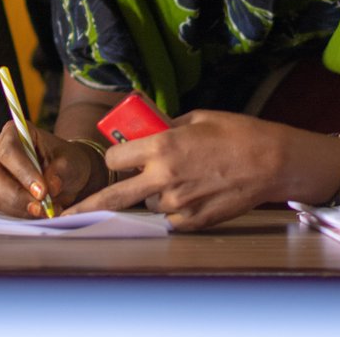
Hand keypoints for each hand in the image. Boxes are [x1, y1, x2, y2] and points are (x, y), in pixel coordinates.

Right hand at [0, 121, 104, 216]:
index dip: (23, 173)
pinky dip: (21, 214)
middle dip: (18, 196)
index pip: (10, 152)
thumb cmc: (66, 161)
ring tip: (47, 210)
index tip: (42, 192)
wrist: (65, 174)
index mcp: (13, 132)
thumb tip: (51, 187)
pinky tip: (39, 212)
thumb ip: (61, 171)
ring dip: (20, 208)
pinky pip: (2, 207)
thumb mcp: (70, 162)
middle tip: (41, 208)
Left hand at [64, 110, 293, 229]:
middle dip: (88, 206)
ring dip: (154, 193)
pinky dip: (175, 209)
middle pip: (113, 197)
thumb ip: (164, 128)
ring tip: (184, 178)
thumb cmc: (236, 133)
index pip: (113, 159)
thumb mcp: (195, 118)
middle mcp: (164, 177)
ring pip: (148, 203)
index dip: (115, 157)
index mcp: (161, 147)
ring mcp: (178, 203)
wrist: (273, 162)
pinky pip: (170, 219)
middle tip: (65, 217)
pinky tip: (195, 193)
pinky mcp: (194, 221)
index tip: (119, 157)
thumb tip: (144, 131)